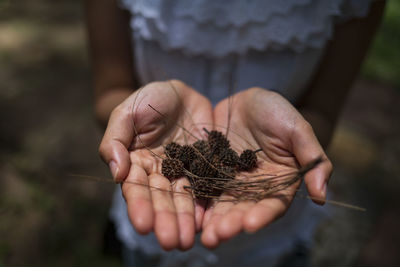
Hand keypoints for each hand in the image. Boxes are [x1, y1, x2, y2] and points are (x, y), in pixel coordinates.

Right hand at [99, 80, 212, 249]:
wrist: (180, 92)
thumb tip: (115, 174)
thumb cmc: (149, 100)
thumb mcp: (126, 113)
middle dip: (165, 220)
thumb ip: (115, 140)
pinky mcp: (204, 166)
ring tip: (187, 240)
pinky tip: (206, 222)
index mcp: (136, 162)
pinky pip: (206, 187)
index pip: (136, 188)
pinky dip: (205, 205)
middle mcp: (159, 172)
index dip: (140, 206)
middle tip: (170, 242)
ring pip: (183, 198)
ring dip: (184, 220)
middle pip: (161, 199)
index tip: (144, 225)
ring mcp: (183, 171)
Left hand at [201, 87, 331, 247]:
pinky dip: (196, 199)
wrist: (249, 100)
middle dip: (230, 223)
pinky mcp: (210, 170)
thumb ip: (313, 160)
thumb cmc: (278, 112)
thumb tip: (323, 198)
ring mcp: (230, 180)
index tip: (250, 224)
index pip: (273, 204)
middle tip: (216, 236)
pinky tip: (186, 211)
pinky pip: (202, 186)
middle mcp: (254, 187)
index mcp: (279, 182)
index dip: (262, 215)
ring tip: (202, 233)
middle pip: (243, 210)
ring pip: (221, 204)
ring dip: (212, 219)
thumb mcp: (299, 130)